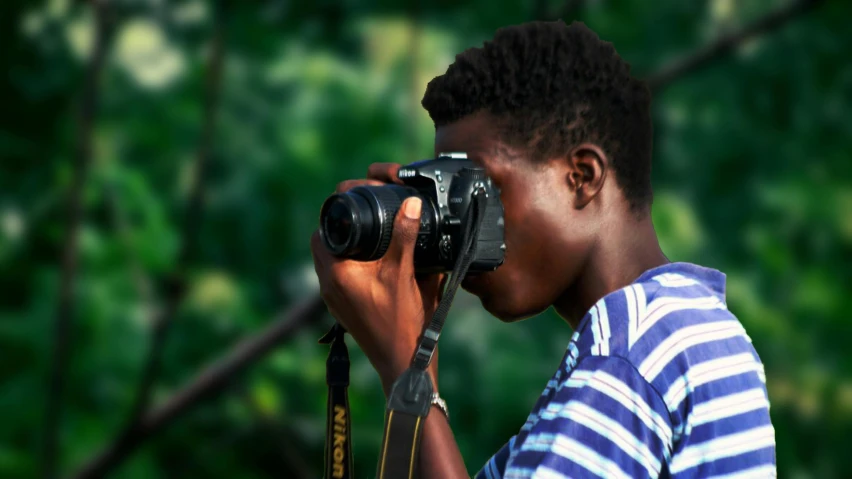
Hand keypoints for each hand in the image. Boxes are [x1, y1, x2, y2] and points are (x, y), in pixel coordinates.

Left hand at [311, 163, 446, 394]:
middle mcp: (328, 286)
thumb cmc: (402, 323)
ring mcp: (334, 300)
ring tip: (372, 238)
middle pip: (324, 245)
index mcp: (336, 273)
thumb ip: (405, 236)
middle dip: (342, 229)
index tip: (356, 204)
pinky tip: (376, 265)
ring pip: (332, 262)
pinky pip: (341, 278)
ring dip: (347, 248)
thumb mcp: (405, 274)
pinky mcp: (344, 309)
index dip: (336, 215)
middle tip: (366, 218)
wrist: (404, 365)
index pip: (322, 232)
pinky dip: (353, 265)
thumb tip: (409, 203)